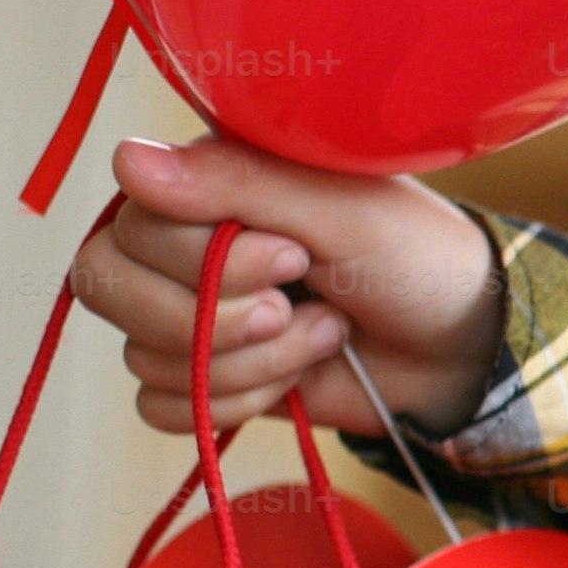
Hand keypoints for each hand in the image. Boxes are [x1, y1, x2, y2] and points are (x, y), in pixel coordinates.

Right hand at [65, 135, 502, 438]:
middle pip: (108, 284)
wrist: (459, 348)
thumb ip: (236, 183)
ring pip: (142, 353)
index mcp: (206, 179)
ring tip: (323, 333)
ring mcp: (184, 308)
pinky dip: (234, 402)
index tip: (296, 258)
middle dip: (217, 318)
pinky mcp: (201, 373)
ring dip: (250, 361)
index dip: (206, 260)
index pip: (131, 223)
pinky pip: (159, 405)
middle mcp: (177, 239)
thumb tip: (125, 162)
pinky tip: (295, 377)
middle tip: (297, 305)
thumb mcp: (342, 208)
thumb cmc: (415, 258)